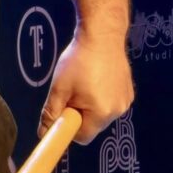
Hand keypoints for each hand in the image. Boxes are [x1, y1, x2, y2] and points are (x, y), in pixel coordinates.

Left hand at [38, 29, 133, 144]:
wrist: (102, 35)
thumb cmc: (78, 60)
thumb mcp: (60, 87)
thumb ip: (51, 112)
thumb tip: (44, 132)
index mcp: (101, 113)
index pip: (82, 137)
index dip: (68, 128)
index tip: (61, 112)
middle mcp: (118, 111)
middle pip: (93, 125)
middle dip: (79, 113)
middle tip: (71, 92)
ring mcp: (126, 101)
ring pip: (102, 113)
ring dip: (90, 104)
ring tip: (84, 81)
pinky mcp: (129, 91)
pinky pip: (111, 102)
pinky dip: (101, 96)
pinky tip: (96, 77)